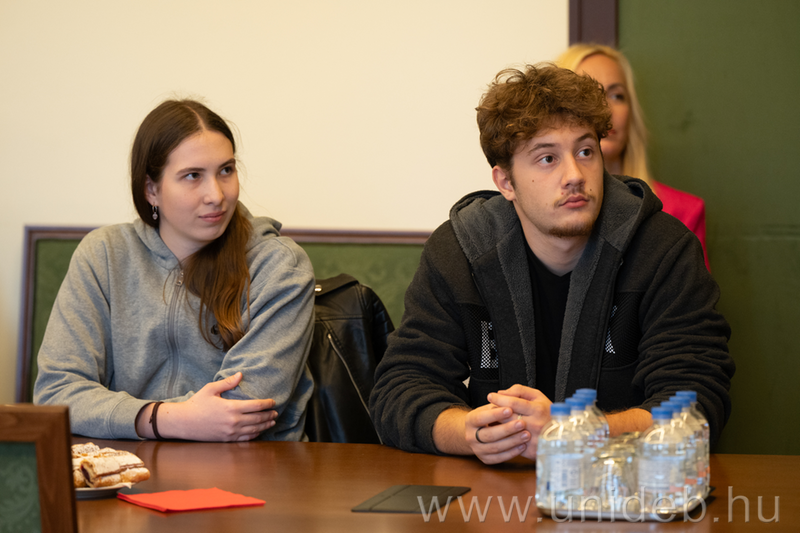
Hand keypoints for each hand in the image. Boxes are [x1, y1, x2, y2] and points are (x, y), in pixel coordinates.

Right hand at [159, 372, 277, 441]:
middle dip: (269, 415)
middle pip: (258, 418)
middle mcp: (234, 421)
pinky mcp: (227, 439)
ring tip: (272, 422)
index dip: (267, 404)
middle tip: (276, 412)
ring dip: (265, 425)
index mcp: (231, 407)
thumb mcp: (211, 389)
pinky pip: (245, 438)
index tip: (273, 402)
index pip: (256, 406)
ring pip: (254, 429)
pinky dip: (255, 434)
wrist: (184, 423)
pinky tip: (259, 431)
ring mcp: (231, 432)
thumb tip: (240, 374)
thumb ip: (227, 382)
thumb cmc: (196, 404)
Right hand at [463, 403, 530, 464]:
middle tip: (522, 423)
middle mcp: (470, 436)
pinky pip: (499, 458)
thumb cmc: (488, 416)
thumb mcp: (489, 406)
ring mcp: (477, 449)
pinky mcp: (485, 460)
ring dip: (512, 441)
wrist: (477, 433)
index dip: (495, 414)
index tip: (510, 409)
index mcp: (470, 420)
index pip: (481, 418)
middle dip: (507, 429)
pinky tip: (522, 446)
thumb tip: (508, 397)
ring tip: (526, 435)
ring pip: (495, 447)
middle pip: (489, 434)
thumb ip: (498, 403)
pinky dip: (512, 453)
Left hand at [488, 385, 551, 459]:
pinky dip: (501, 438)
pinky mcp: (529, 450)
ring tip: (491, 419)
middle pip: (507, 417)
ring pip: (506, 431)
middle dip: (495, 411)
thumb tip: (502, 392)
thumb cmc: (548, 414)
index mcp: (538, 409)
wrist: (562, 436)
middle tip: (489, 408)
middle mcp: (535, 424)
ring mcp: (532, 438)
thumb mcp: (539, 397)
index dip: (499, 399)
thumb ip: (520, 391)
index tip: (491, 396)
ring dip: (495, 425)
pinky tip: (498, 432)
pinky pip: (510, 444)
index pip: (513, 402)